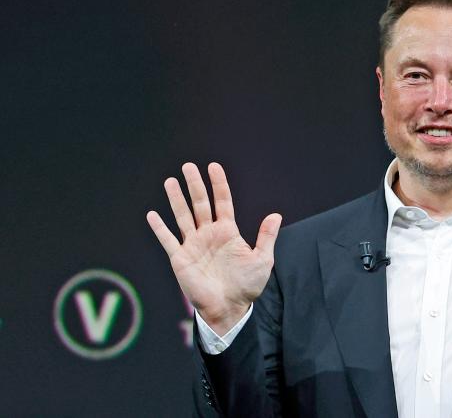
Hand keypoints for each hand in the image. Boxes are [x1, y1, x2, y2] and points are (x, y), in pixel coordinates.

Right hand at [146, 162, 281, 334]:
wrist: (229, 308)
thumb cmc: (247, 286)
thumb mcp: (262, 260)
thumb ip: (266, 237)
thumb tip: (276, 215)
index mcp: (228, 232)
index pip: (222, 201)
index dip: (218, 184)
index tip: (214, 166)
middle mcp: (209, 234)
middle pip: (200, 204)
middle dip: (194, 185)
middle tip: (188, 166)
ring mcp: (193, 245)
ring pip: (183, 216)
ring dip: (176, 199)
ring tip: (170, 181)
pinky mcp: (180, 259)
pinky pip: (168, 240)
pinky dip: (160, 228)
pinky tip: (152, 214)